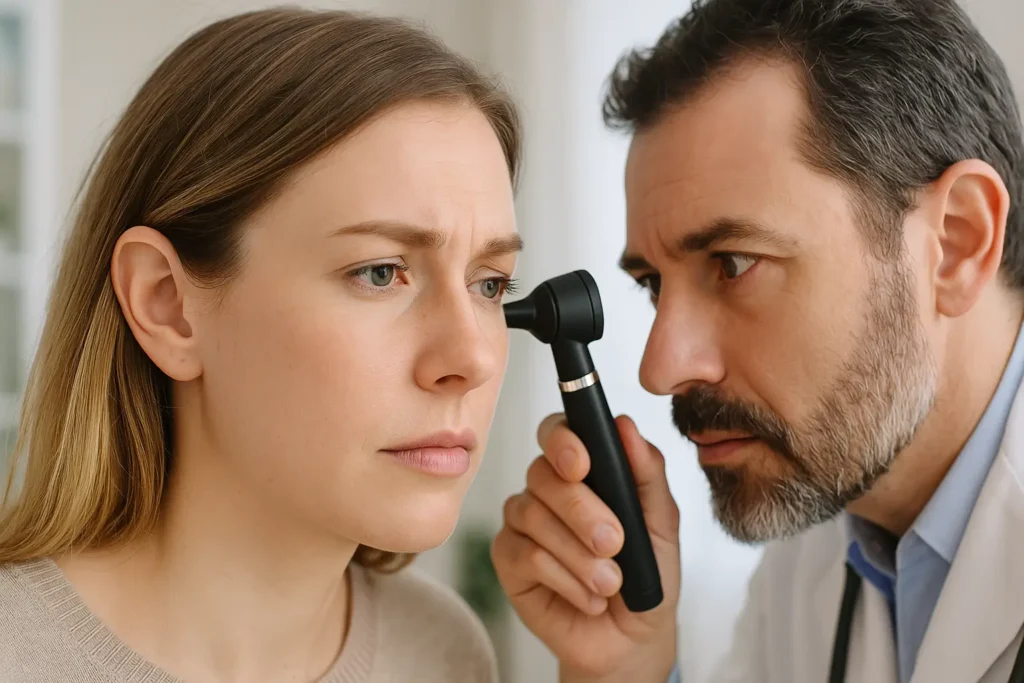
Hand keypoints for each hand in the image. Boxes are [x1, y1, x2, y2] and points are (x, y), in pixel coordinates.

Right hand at [491, 413, 680, 681]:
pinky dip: (565, 579)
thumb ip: (646, 472)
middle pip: (543, 474)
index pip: (558, 431)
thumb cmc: (646, 574)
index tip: (583, 465)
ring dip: (578, 554)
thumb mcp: (661, 522)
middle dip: (581, 510)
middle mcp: (547, 488)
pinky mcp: (508, 558)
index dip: (563, 441)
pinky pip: (526, 555)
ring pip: (533, 515)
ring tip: (610, 583)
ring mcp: (522, 521)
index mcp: (582, 468)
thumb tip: (625, 425)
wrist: (632, 638)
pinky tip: (590, 597)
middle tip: (615, 543)